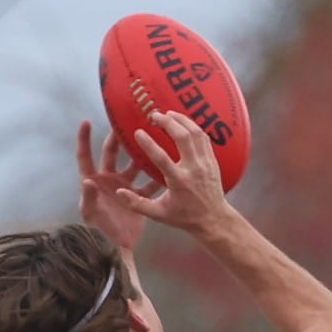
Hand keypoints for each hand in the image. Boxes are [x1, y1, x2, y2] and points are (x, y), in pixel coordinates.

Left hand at [77, 121, 147, 255]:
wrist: (115, 250)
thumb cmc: (98, 234)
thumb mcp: (92, 214)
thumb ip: (89, 197)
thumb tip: (87, 181)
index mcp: (92, 182)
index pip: (85, 156)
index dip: (84, 139)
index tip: (86, 121)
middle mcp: (107, 180)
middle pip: (111, 153)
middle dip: (118, 138)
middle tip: (127, 122)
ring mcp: (123, 187)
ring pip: (133, 165)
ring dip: (140, 152)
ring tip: (150, 136)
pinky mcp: (137, 197)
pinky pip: (148, 183)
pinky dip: (156, 176)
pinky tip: (165, 164)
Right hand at [115, 111, 229, 234]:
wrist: (213, 218)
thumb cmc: (184, 217)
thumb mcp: (158, 214)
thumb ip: (137, 204)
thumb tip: (119, 193)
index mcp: (178, 181)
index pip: (161, 158)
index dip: (148, 143)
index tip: (138, 132)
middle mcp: (193, 169)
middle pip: (182, 137)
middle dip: (168, 122)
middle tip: (155, 115)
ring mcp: (205, 162)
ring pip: (195, 133)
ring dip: (182, 120)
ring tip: (169, 113)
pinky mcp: (212, 160)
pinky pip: (203, 137)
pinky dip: (193, 126)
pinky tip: (184, 123)